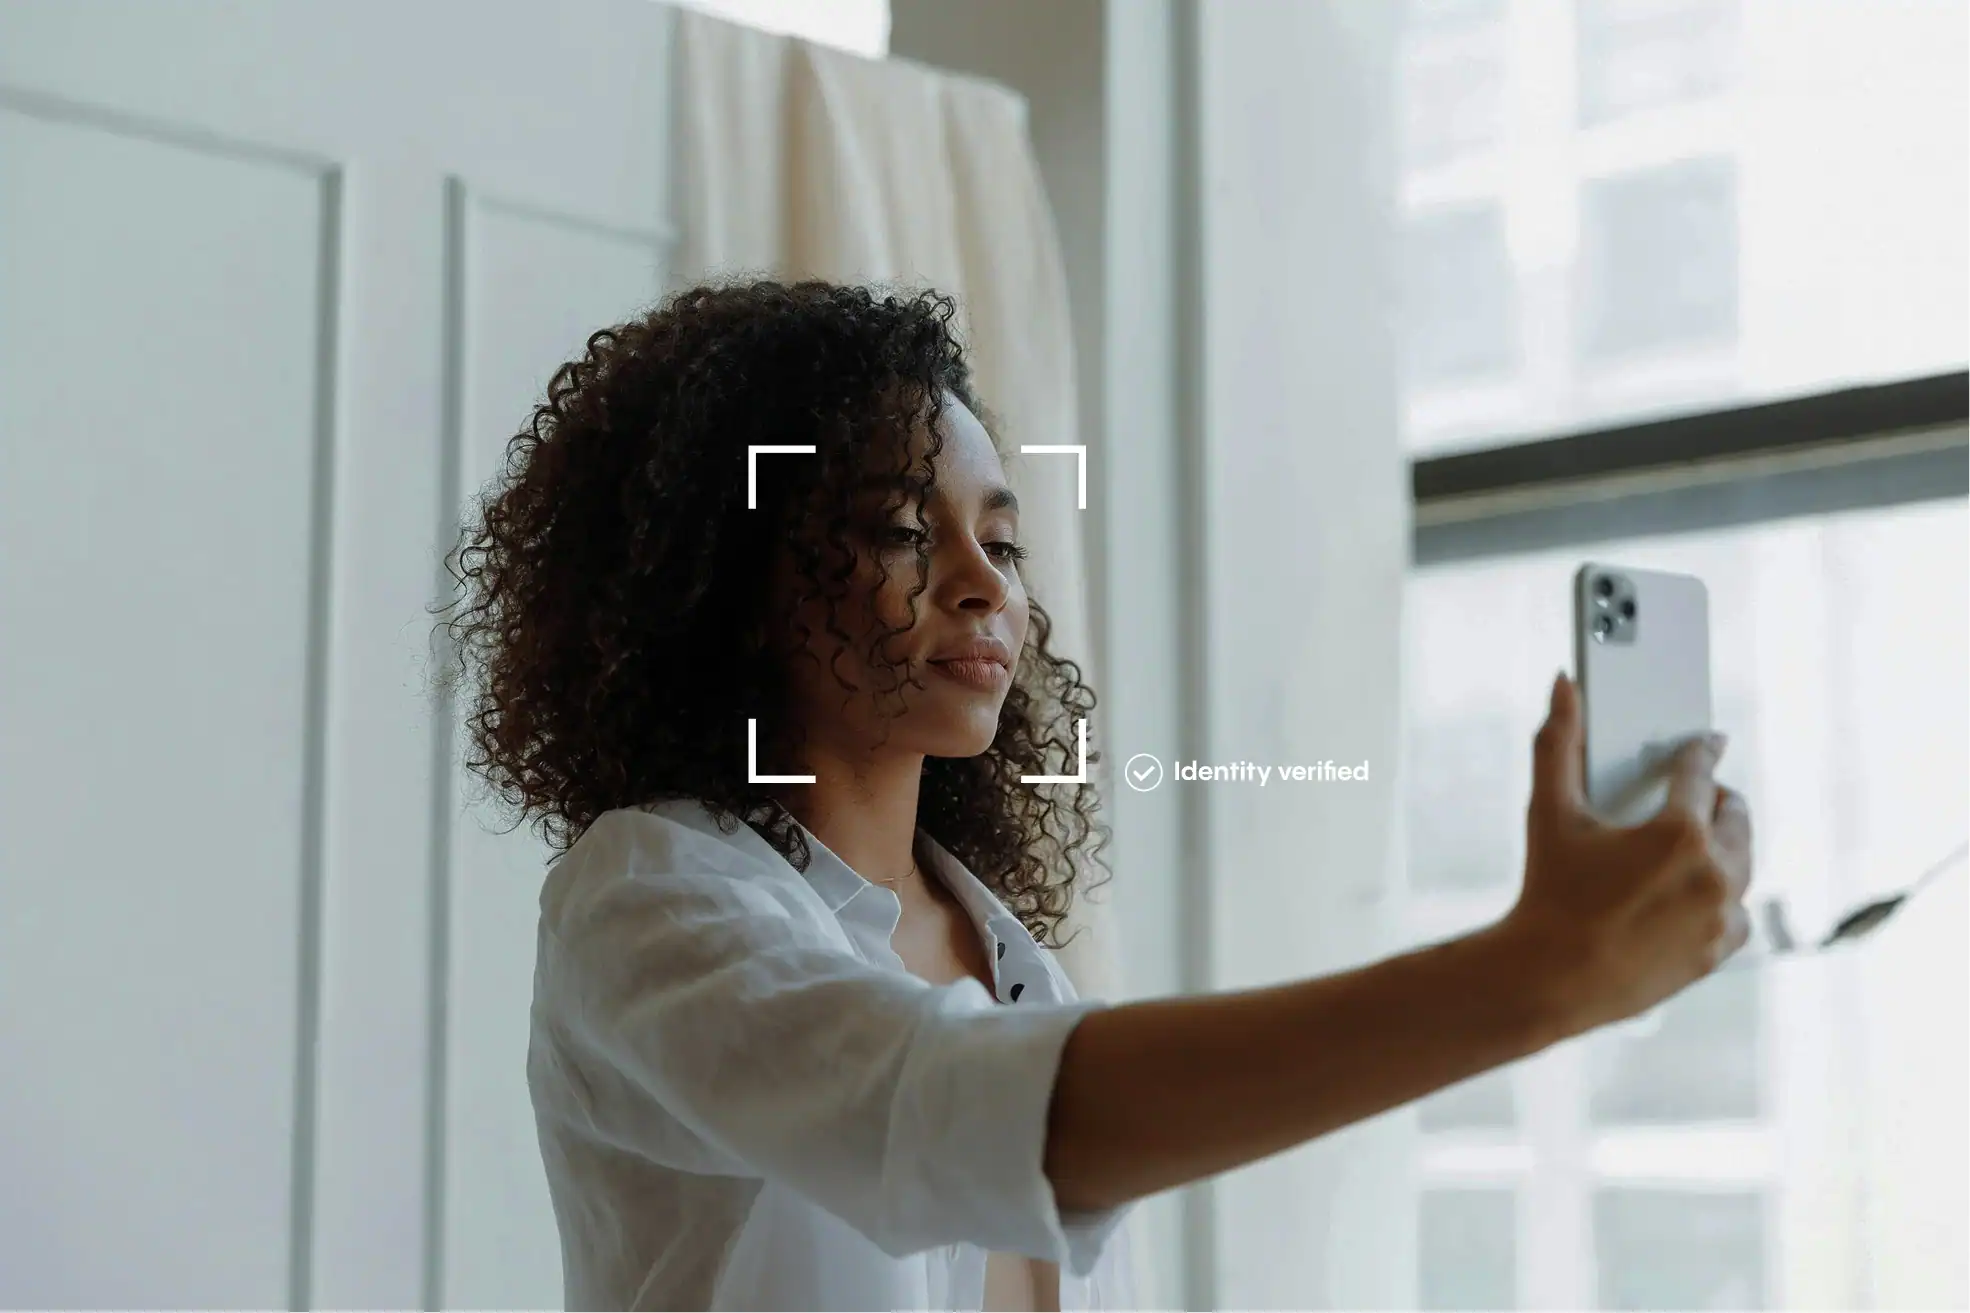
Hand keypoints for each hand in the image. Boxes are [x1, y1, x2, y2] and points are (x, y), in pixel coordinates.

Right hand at [1498, 672, 1753, 1038]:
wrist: (1549, 979)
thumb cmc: (1547, 891)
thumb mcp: (1549, 813)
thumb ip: (1558, 742)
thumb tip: (1563, 684)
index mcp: (1678, 833)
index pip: (1701, 774)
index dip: (1701, 751)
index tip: (1707, 741)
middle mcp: (1713, 873)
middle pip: (1736, 818)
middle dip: (1720, 801)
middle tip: (1701, 794)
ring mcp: (1720, 916)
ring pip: (1741, 864)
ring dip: (1725, 848)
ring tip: (1700, 842)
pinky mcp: (1718, 951)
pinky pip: (1736, 913)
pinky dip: (1721, 898)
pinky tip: (1696, 894)